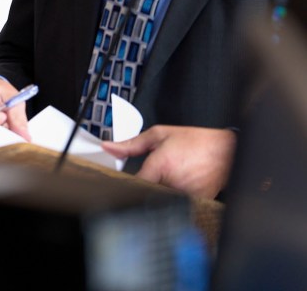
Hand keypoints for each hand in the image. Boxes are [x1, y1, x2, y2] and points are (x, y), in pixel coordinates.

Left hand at [102, 125, 235, 198]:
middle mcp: (173, 182)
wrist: (227, 150)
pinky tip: (182, 183)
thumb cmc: (195, 141)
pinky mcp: (196, 202)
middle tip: (153, 175)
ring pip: (161, 198)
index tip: (123, 181)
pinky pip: (177, 202)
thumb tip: (108, 147)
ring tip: (172, 176)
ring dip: (160, 190)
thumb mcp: (159, 135)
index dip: (126, 184)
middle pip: (147, 192)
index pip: (133, 184)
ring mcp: (186, 195)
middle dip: (145, 186)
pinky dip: (175, 195)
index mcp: (161, 165)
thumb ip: (131, 144)